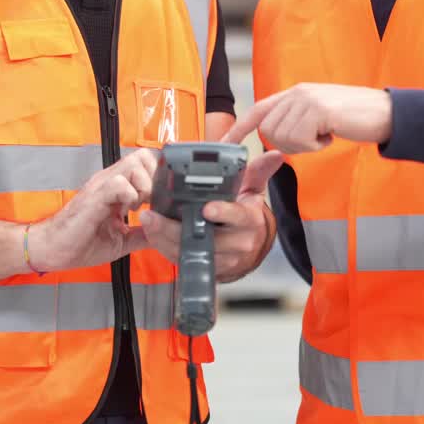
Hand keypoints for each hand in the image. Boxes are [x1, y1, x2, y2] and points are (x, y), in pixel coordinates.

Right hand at [28, 149, 157, 273]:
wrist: (52, 249)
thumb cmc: (80, 242)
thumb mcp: (121, 240)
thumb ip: (141, 234)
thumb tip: (161, 234)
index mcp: (116, 187)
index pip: (144, 163)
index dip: (157, 177)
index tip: (158, 200)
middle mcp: (108, 181)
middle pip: (141, 157)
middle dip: (153, 179)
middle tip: (148, 202)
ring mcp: (100, 186)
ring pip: (132, 164)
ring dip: (142, 186)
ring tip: (136, 206)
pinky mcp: (93, 197)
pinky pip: (118, 183)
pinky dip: (130, 196)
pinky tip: (125, 212)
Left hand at [139, 151, 282, 283]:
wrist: (250, 248)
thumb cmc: (246, 215)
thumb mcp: (253, 191)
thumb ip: (258, 171)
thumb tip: (275, 154)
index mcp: (250, 221)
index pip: (237, 217)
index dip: (222, 213)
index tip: (206, 208)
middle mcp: (239, 244)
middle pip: (206, 239)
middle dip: (177, 228)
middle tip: (155, 215)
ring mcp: (224, 260)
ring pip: (191, 252)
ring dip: (165, 238)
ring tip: (149, 222)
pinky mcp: (209, 269)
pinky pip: (184, 261)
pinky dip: (166, 248)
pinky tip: (153, 234)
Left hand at [224, 84, 392, 153]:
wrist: (385, 113)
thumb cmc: (354, 118)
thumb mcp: (319, 115)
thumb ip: (296, 120)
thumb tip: (276, 138)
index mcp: (295, 93)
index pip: (257, 110)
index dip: (238, 129)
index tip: (224, 145)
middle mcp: (297, 93)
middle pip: (268, 131)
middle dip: (287, 145)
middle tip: (313, 141)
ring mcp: (307, 100)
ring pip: (283, 138)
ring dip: (304, 146)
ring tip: (324, 135)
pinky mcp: (318, 110)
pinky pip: (301, 141)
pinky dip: (315, 146)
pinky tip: (331, 135)